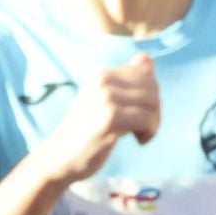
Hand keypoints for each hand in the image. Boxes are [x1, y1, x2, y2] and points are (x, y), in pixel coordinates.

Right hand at [35, 54, 159, 185]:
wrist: (59, 156)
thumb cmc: (85, 130)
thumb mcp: (101, 99)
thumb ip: (124, 80)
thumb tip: (147, 58)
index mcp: (100, 75)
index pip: (144, 68)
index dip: (150, 91)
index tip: (139, 109)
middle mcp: (102, 81)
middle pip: (152, 85)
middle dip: (155, 108)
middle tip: (143, 126)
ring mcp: (105, 99)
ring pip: (153, 102)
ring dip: (154, 122)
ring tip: (141, 134)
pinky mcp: (110, 119)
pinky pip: (147, 119)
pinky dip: (149, 132)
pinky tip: (138, 140)